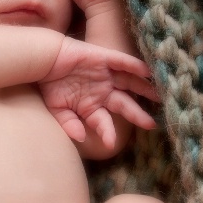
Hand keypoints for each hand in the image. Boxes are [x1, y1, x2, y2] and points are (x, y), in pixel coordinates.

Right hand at [38, 37, 158, 148]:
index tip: (111, 144)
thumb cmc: (48, 85)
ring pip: (130, 83)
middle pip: (125, 104)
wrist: (42, 59)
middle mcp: (102, 91)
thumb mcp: (57, 109)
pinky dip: (134, 67)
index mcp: (91, 105)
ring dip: (145, 89)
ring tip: (160, 96)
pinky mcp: (104, 58)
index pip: (104, 122)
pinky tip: (147, 72)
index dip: (107, 132)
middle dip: (138, 114)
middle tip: (152, 125)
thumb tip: (81, 138)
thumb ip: (69, 123)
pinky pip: (122, 62)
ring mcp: (105, 75)